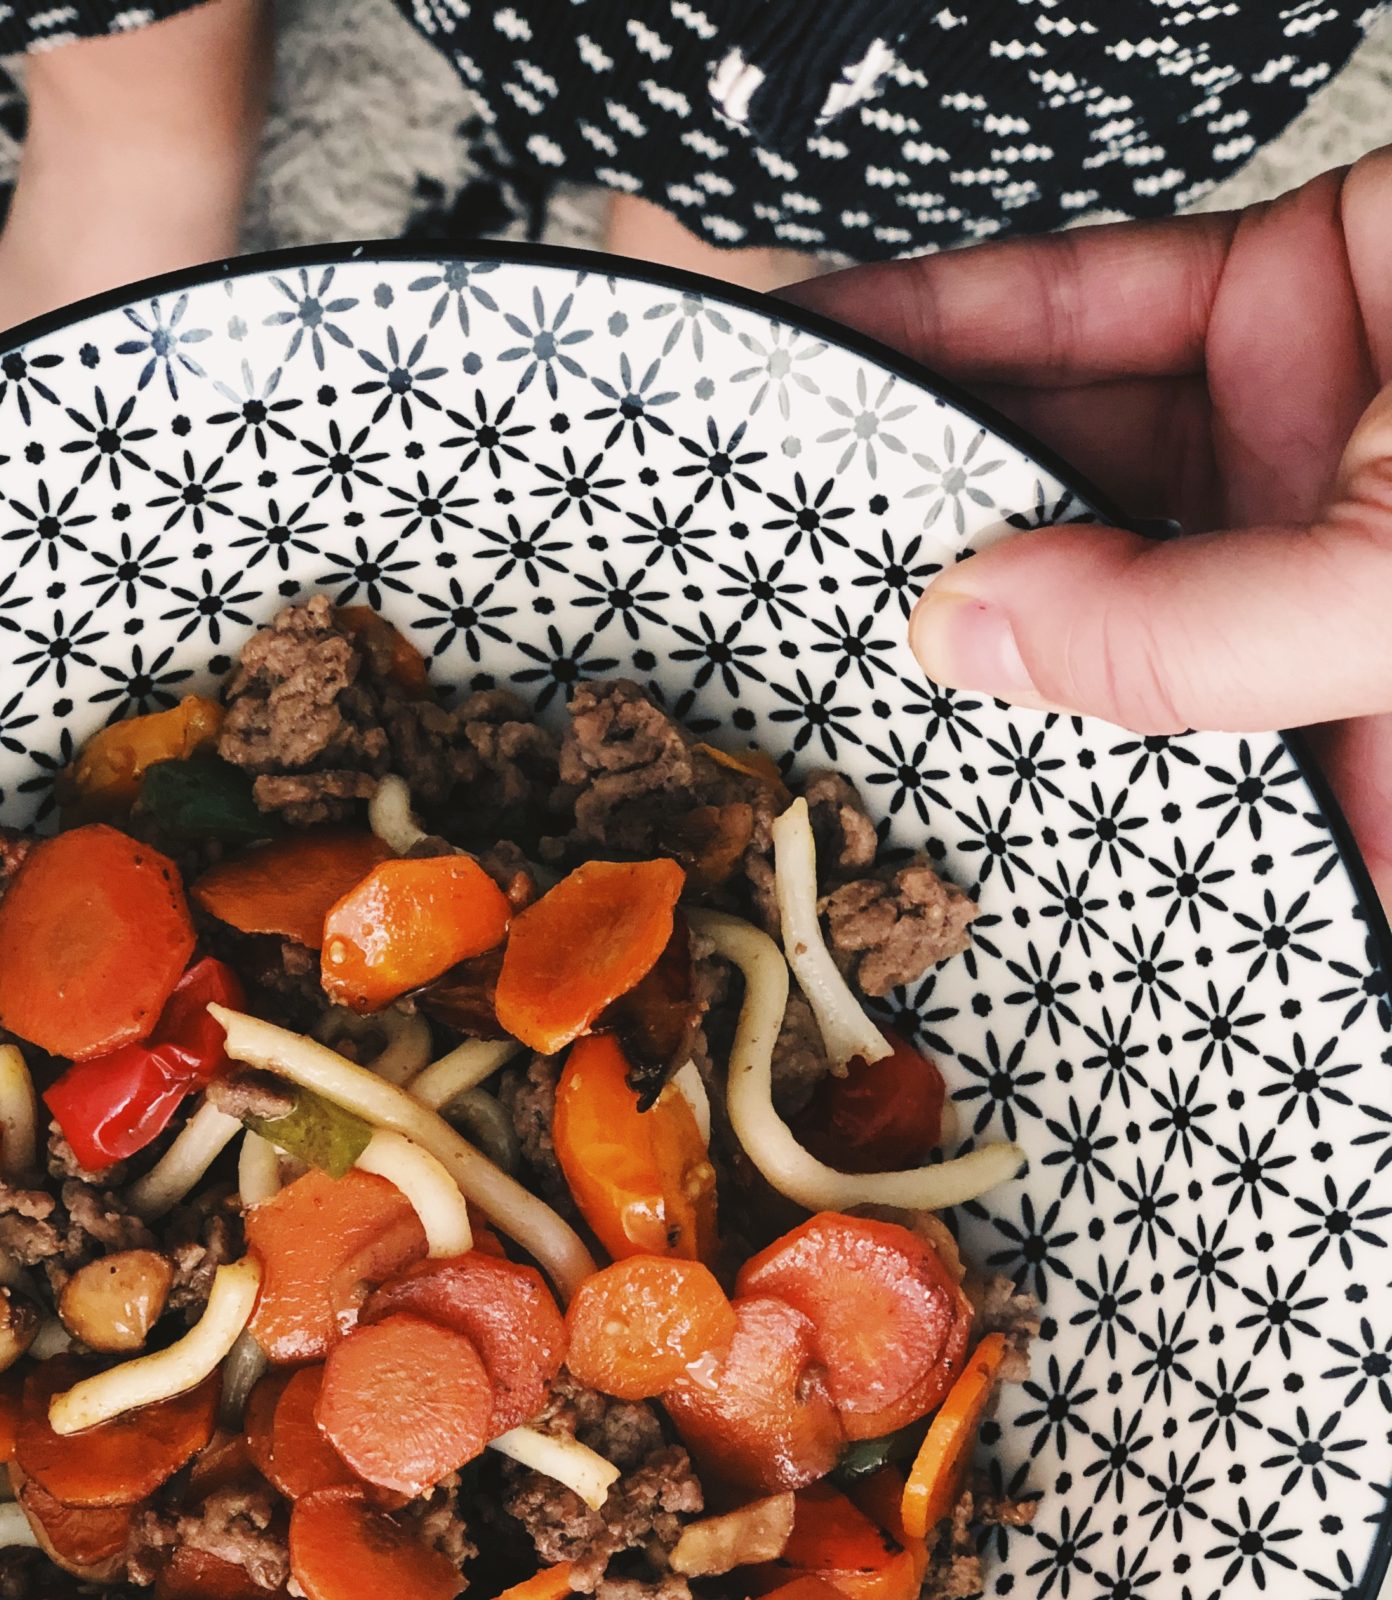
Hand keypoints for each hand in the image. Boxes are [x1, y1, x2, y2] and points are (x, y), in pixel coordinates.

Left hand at [785, 154, 1391, 898]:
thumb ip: (1189, 651)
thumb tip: (960, 636)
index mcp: (1370, 750)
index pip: (1173, 817)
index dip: (1029, 832)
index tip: (859, 839)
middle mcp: (1314, 613)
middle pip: (1073, 629)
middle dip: (919, 617)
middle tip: (736, 629)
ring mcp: (1291, 454)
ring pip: (1053, 462)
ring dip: (904, 452)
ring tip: (740, 466)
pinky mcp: (1283, 294)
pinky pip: (1086, 309)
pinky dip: (953, 310)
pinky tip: (821, 330)